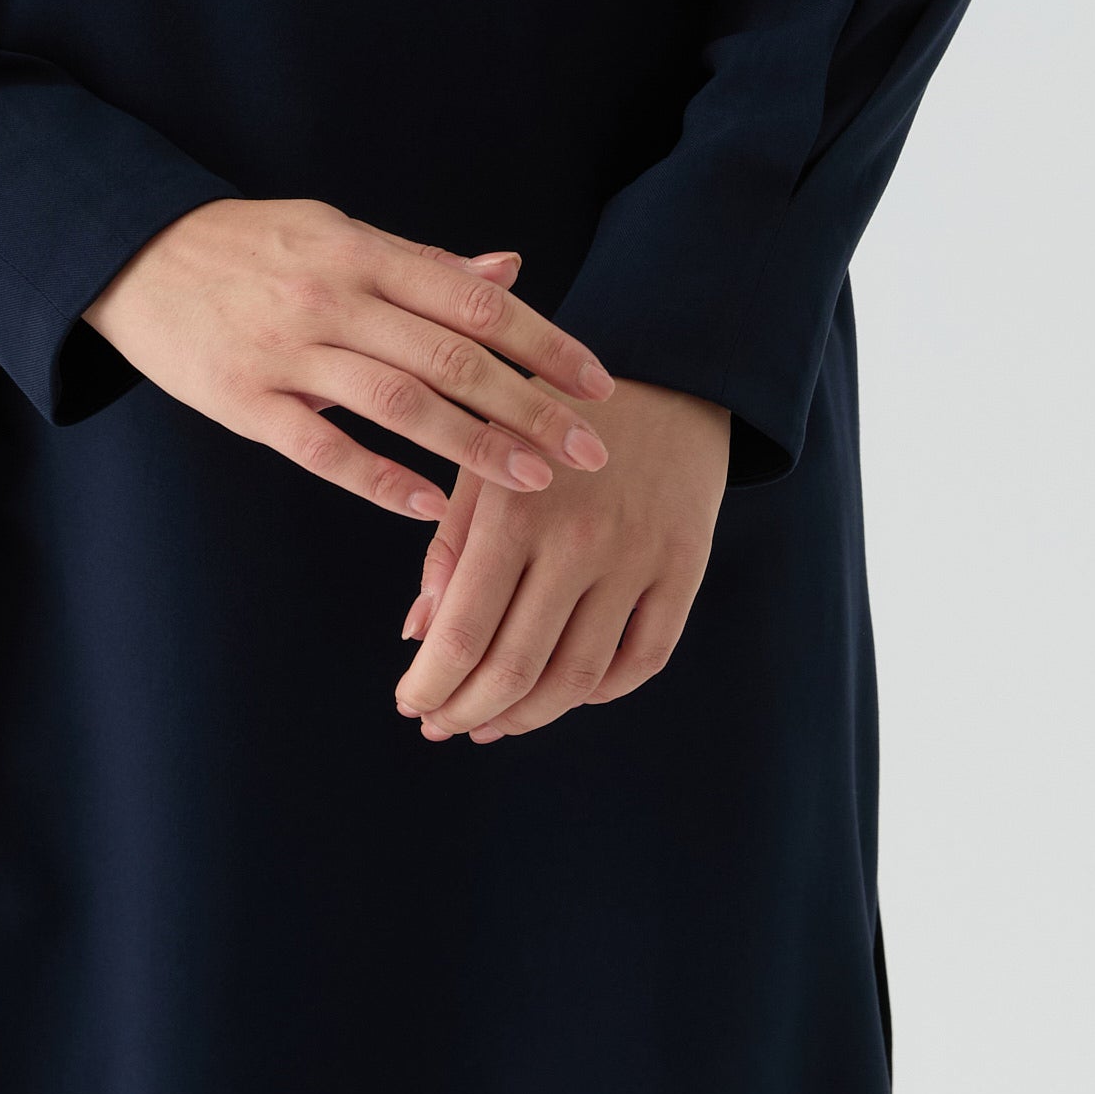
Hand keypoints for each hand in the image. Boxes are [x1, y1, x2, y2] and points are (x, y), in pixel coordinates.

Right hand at [82, 201, 616, 525]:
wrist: (136, 256)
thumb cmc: (253, 247)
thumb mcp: (337, 234)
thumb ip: (423, 265)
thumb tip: (511, 273)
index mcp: (363, 252)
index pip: (474, 300)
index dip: (544, 341)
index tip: (599, 383)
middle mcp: (332, 298)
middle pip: (450, 355)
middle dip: (529, 404)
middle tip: (591, 449)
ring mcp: (286, 351)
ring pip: (396, 402)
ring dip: (472, 444)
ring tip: (533, 479)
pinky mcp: (242, 401)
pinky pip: (321, 448)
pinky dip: (378, 479)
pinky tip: (428, 506)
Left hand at [394, 378, 729, 740]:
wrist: (664, 368)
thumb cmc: (548, 418)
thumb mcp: (486, 460)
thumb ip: (450, 546)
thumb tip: (419, 638)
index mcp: (515, 511)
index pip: (462, 632)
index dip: (430, 685)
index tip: (410, 704)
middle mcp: (579, 541)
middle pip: (516, 669)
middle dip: (468, 712)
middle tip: (442, 724)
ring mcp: (637, 558)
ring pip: (577, 678)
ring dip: (528, 716)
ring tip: (495, 722)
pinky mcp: (685, 566)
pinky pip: (644, 659)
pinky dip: (602, 692)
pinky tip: (566, 693)